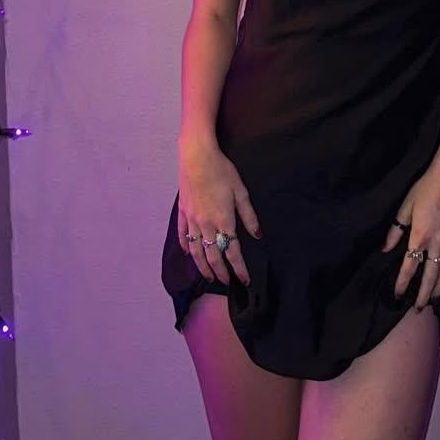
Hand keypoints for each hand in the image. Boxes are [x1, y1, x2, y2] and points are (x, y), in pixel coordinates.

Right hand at [177, 143, 260, 287]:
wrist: (196, 156)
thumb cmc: (222, 170)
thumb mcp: (241, 191)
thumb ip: (249, 216)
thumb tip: (258, 236)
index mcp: (223, 220)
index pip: (233, 251)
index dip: (239, 268)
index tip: (245, 280)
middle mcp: (206, 225)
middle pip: (213, 256)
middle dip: (221, 272)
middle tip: (226, 283)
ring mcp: (191, 220)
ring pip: (196, 251)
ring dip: (202, 266)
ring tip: (208, 276)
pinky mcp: (182, 212)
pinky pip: (182, 235)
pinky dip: (185, 247)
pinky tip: (188, 254)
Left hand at [382, 153, 439, 309]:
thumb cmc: (427, 187)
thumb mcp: (406, 206)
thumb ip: (396, 230)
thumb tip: (386, 248)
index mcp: (421, 236)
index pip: (410, 267)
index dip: (403, 283)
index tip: (398, 294)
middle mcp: (439, 242)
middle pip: (431, 276)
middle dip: (423, 294)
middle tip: (418, 308)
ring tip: (433, 299)